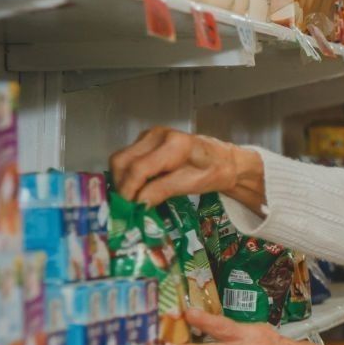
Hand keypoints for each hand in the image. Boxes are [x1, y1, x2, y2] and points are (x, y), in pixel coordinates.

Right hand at [108, 126, 264, 209]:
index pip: (139, 168)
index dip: (129, 190)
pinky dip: (127, 175)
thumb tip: (138, 203)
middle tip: (127, 207)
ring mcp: (149, 136)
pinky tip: (137, 189)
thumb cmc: (213, 171)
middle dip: (121, 186)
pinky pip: (127, 159)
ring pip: (120, 159)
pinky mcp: (145, 141)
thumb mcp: (192, 185)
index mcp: (173, 144)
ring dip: (121, 181)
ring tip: (131, 200)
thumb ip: (163, 191)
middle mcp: (157, 135)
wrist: (223, 160)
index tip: (128, 209)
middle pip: (122, 161)